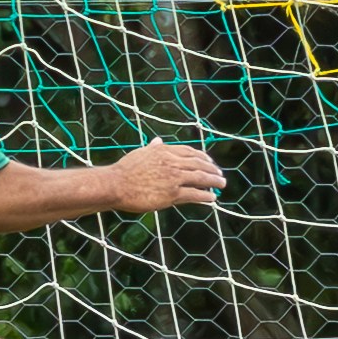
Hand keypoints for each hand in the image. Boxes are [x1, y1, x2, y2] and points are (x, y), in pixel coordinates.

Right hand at [105, 142, 226, 214]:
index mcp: (164, 151)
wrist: (116, 185)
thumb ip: (153, 148)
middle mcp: (172, 162)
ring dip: (214, 181)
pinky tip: (212, 198)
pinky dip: (206, 196)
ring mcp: (173, 178)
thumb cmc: (124, 171)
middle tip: (220, 174)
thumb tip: (158, 140)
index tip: (209, 161)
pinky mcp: (172, 194)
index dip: (203, 156)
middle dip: (212, 169)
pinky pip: (194, 194)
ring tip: (222, 184)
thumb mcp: (140, 154)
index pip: (190, 152)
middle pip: (199, 164)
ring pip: (200, 178)